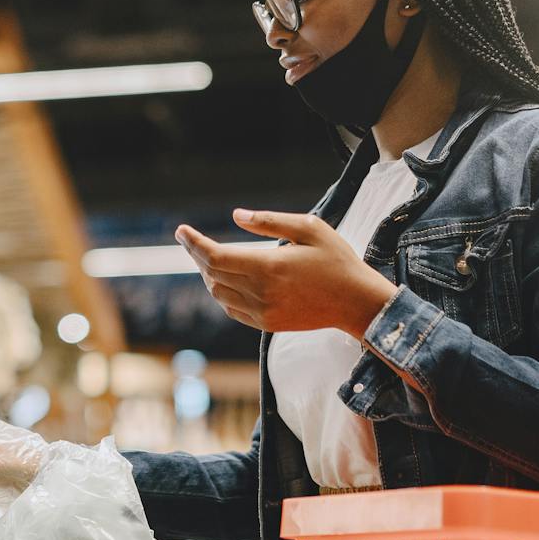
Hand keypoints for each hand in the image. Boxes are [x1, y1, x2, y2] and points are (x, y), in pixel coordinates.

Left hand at [176, 209, 397, 336]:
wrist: (357, 302)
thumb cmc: (336, 260)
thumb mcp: (309, 228)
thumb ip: (269, 221)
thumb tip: (236, 215)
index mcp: (268, 267)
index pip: (214, 257)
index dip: (193, 244)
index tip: (181, 231)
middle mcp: (260, 293)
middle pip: (212, 274)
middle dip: (197, 255)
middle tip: (192, 240)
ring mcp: (263, 312)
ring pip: (218, 294)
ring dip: (209, 275)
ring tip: (208, 258)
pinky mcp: (267, 324)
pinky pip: (232, 309)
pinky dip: (222, 293)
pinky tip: (225, 281)